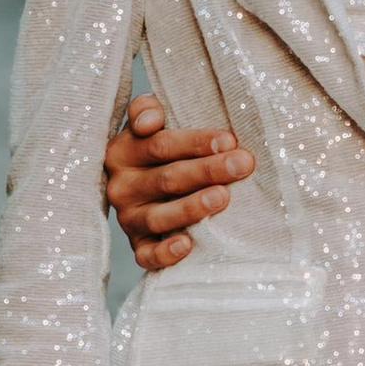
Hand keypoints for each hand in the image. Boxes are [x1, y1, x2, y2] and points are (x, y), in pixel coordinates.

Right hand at [105, 95, 256, 271]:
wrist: (140, 188)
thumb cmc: (158, 152)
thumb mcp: (147, 124)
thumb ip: (146, 110)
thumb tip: (150, 121)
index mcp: (123, 153)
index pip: (160, 145)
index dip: (195, 142)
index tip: (229, 140)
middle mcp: (122, 188)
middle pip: (167, 179)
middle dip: (207, 171)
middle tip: (242, 164)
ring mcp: (129, 219)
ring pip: (158, 217)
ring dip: (190, 208)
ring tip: (222, 198)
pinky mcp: (138, 247)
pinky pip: (147, 255)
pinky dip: (165, 252)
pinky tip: (187, 245)